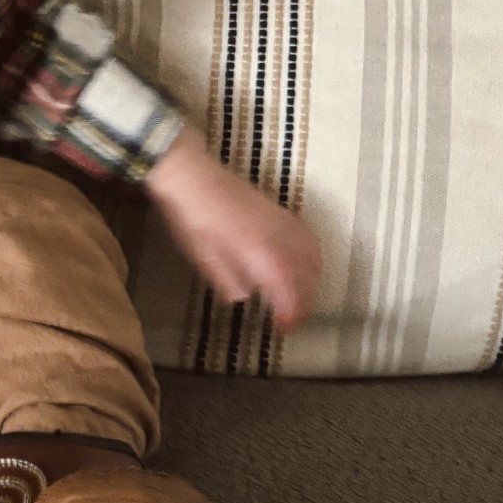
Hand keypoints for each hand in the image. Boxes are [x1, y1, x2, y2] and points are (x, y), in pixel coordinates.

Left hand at [144, 127, 320, 330]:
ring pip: (311, 256)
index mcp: (258, 250)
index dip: (289, 312)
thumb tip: (242, 296)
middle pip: (303, 275)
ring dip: (310, 282)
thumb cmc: (191, 216)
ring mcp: (280, 220)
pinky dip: (312, 255)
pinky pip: (307, 236)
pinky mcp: (278, 209)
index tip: (284, 328)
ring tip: (300, 299)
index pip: (285, 288)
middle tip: (292, 321)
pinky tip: (307, 264)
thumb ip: (225, 278)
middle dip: (302, 302)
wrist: (190, 174)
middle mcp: (277, 236)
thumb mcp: (202, 254)